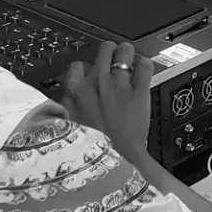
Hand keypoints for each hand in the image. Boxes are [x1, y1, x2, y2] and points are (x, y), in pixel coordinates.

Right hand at [62, 39, 154, 157]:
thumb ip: (67, 106)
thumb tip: (67, 96)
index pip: (79, 64)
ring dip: (127, 54)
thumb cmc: (89, 148)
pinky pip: (145, 66)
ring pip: (125, 52)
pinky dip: (144, 65)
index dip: (86, 69)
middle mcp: (97, 83)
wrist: (115, 161)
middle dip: (109, 52)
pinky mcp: (140, 92)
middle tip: (113, 59)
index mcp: (76, 90)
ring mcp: (120, 86)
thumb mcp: (67, 125)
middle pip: (104, 50)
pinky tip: (142, 69)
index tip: (90, 75)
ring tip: (128, 59)